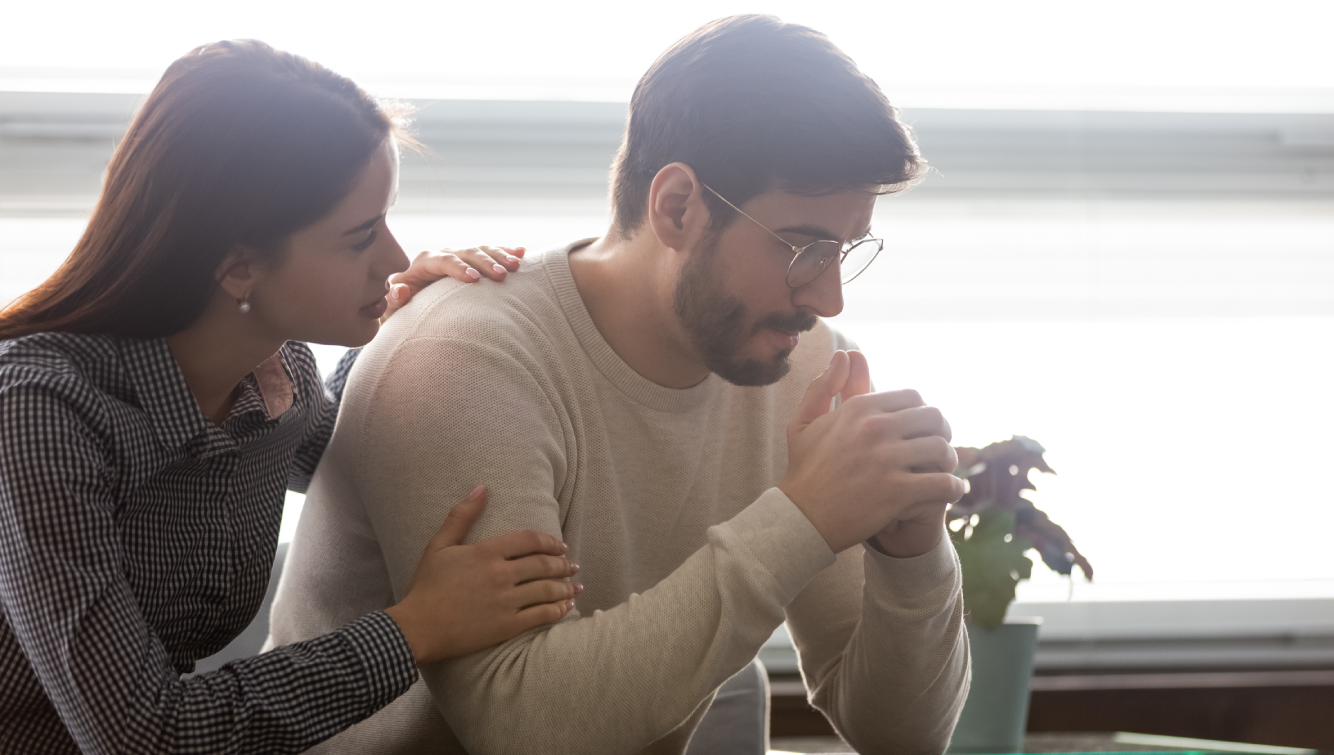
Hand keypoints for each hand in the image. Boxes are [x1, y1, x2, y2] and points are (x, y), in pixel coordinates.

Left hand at [381, 245, 525, 321]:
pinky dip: (506, 252)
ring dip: (499, 256)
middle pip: (466, 252)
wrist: (413, 305)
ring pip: (481, 250)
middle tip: (502, 275)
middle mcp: (443, 255)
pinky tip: (522, 253)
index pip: (442, 260)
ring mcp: (459, 257)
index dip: (457, 268)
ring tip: (516, 266)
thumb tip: (400, 289)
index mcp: (424, 263)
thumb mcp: (394, 308)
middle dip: (485, 262)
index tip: (474, 279)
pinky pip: (490, 253)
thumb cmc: (404, 309)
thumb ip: (394, 299)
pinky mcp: (472, 262)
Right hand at [384, 485, 579, 665]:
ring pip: (547, 591)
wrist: (417, 628)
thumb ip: (462, 516)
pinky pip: (541, 616)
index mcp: (486, 552)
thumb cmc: (426, 587)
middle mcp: (501, 575)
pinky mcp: (507, 627)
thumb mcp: (440, 546)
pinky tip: (566, 608)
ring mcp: (506, 602)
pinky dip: (557, 611)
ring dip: (566, 588)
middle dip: (563, 565)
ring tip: (576, 587)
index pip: (529, 540)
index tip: (561, 546)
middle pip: (543, 565)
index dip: (549, 542)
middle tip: (573, 566)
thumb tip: (482, 488)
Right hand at [779, 350, 964, 553]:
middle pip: (934, 417)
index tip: (921, 429)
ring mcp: (887, 460)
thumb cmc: (804, 470)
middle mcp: (874, 429)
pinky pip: (944, 483)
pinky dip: (954, 488)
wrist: (801, 518)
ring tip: (945, 471)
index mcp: (858, 409)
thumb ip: (824, 386)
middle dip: (942, 432)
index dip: (922, 412)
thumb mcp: (804, 422)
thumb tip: (844, 355)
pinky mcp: (897, 492)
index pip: (913, 397)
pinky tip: (951, 491)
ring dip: (949, 460)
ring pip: (943, 449)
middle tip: (938, 449)